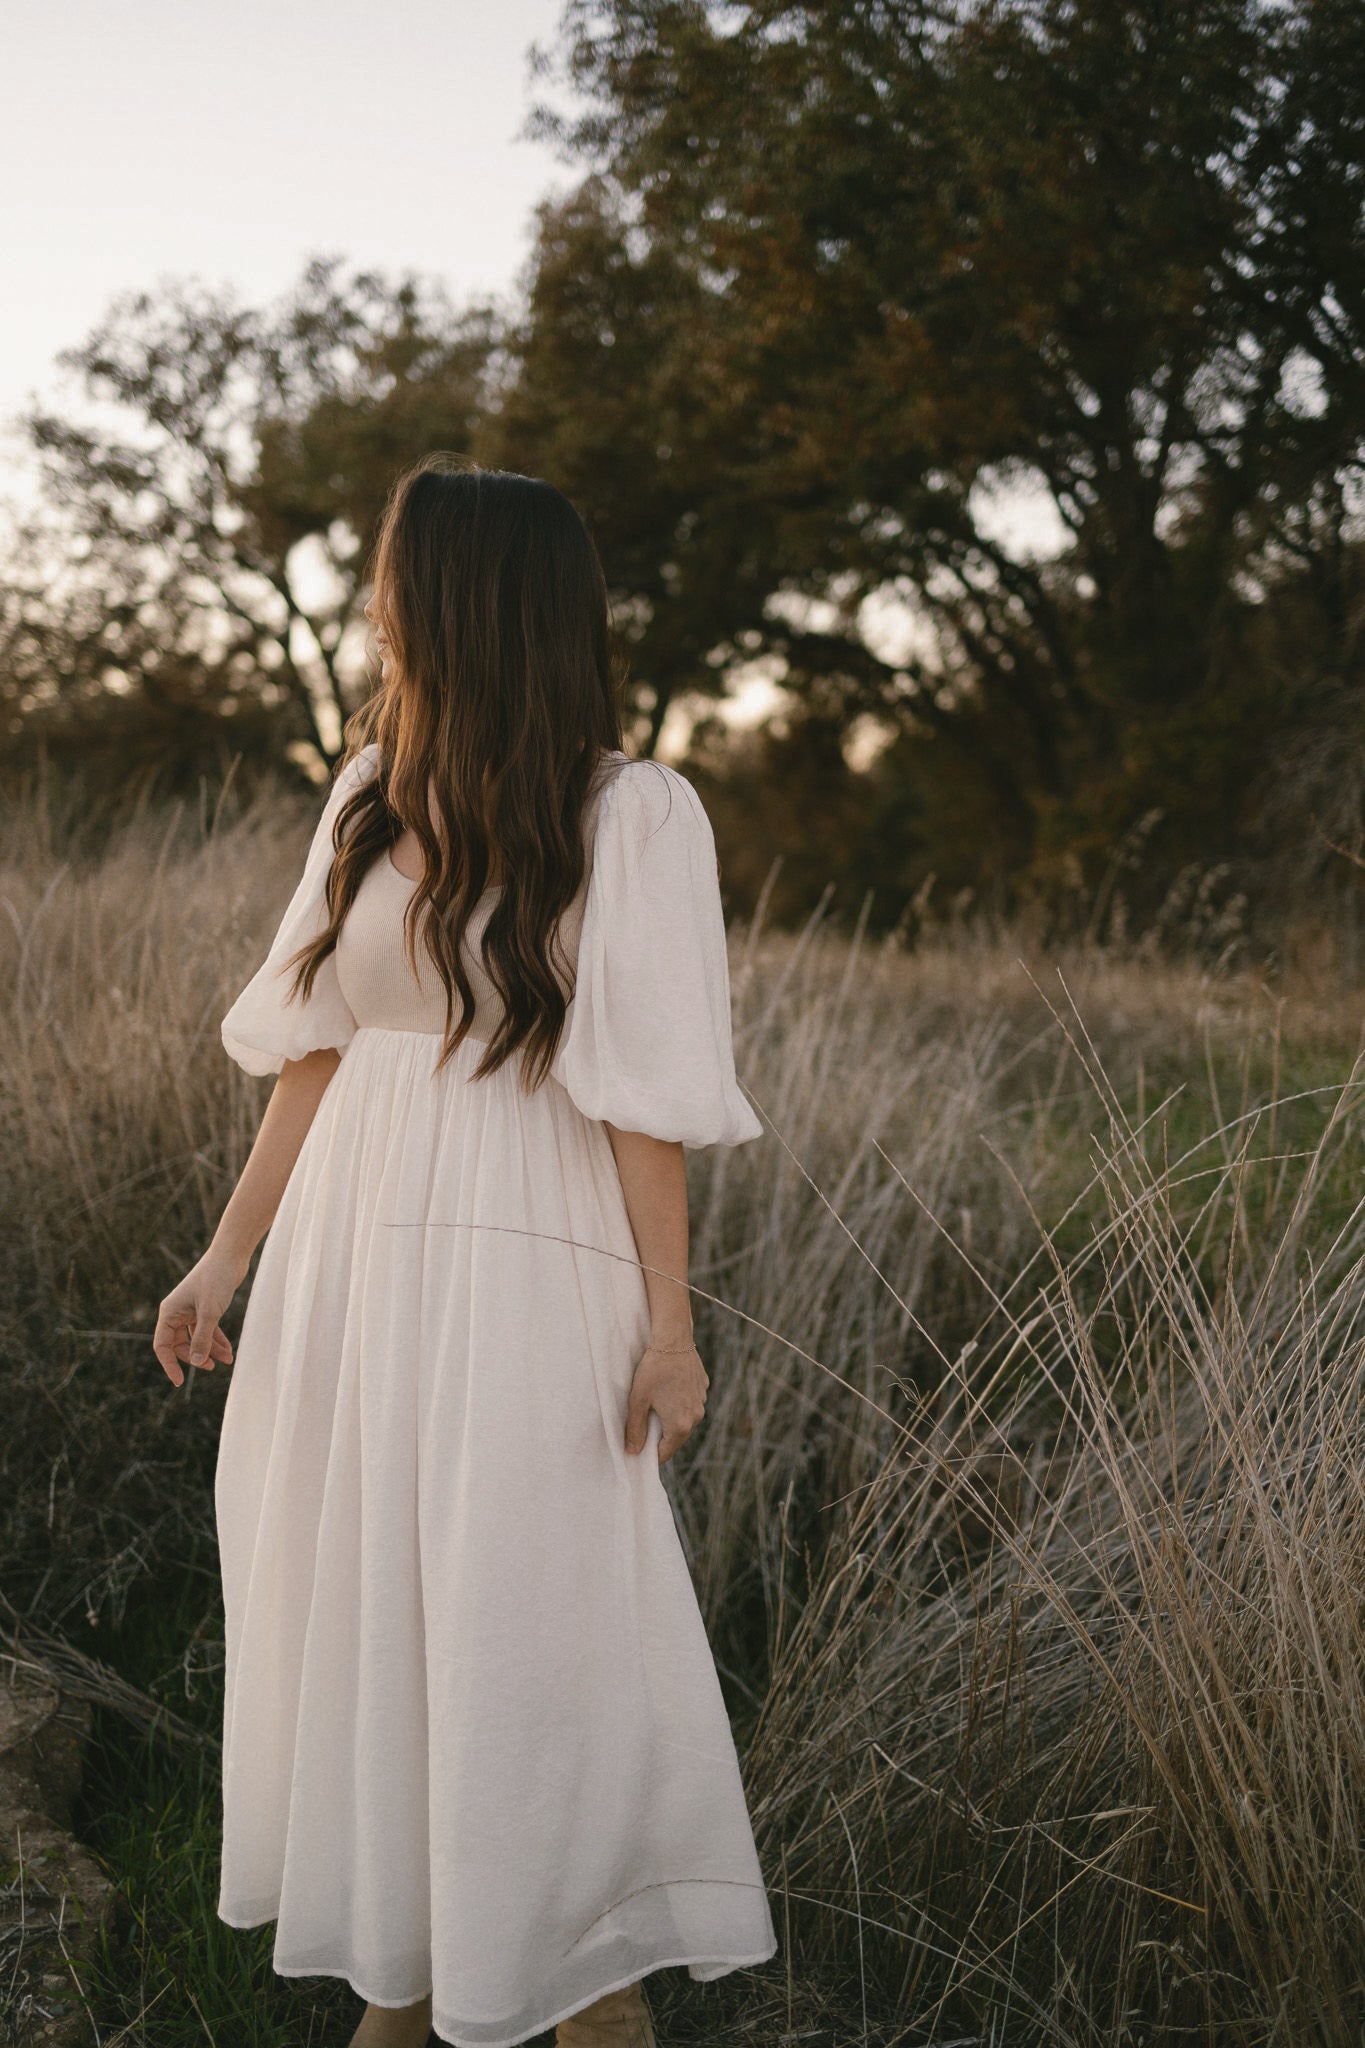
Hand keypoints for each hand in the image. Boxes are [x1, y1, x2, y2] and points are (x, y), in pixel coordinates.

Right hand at [152, 1247, 248, 1387]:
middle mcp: (177, 1312)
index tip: (179, 1382)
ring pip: (196, 1338)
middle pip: (180, 1344)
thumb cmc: (216, 1280)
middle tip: (213, 1367)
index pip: (163, 1346)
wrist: (230, 1256)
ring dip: (210, 1350)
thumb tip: (197, 1363)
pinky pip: (207, 1330)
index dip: (169, 1365)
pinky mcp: (205, 1308)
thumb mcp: (210, 1313)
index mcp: (169, 1312)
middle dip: (196, 1357)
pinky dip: (217, 1340)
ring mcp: (191, 1310)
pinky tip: (229, 1350)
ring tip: (228, 1360)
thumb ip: (202, 1339)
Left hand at [624, 1334, 709, 1465]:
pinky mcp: (702, 1387)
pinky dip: (679, 1401)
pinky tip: (667, 1388)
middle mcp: (696, 1417)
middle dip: (660, 1434)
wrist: (673, 1339)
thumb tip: (633, 1452)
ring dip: (671, 1417)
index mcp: (680, 1425)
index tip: (638, 1448)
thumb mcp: (638, 1401)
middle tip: (643, 1422)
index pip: (665, 1452)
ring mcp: (701, 1401)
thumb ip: (635, 1429)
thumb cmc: (653, 1370)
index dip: (650, 1453)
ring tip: (655, 1403)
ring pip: (684, 1419)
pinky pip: (690, 1402)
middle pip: (676, 1437)